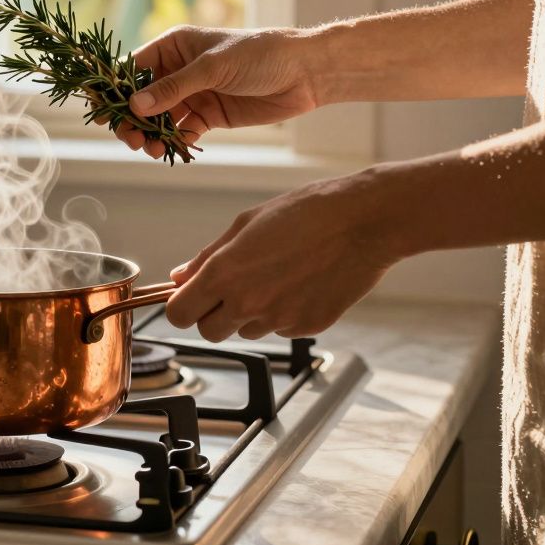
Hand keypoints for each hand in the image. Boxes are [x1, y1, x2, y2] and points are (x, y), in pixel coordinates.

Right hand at [111, 26, 322, 157]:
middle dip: (132, 120)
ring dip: (151, 135)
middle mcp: (178, 70)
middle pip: (141, 99)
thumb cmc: (259, 54)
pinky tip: (172, 150)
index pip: (133, 69)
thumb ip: (173, 89)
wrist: (304, 73)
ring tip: (151, 149)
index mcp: (174, 47)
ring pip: (159, 119)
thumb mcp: (212, 68)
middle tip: (129, 139)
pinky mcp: (208, 115)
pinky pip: (182, 131)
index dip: (114, 90)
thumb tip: (135, 107)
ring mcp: (193, 94)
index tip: (100, 113)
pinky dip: (174, 142)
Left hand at [163, 169, 400, 340]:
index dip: (182, 305)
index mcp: (225, 273)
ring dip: (250, 313)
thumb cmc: (307, 213)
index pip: (179, 314)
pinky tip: (300, 284)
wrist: (365, 222)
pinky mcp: (306, 327)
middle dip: (213, 314)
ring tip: (276, 277)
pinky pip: (281, 329)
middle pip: (209, 331)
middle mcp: (248, 303)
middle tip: (231, 289)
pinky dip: (284, 313)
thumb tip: (179, 277)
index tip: (191, 296)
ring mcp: (279, 319)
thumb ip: (207, 257)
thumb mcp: (246, 224)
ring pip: (246, 331)